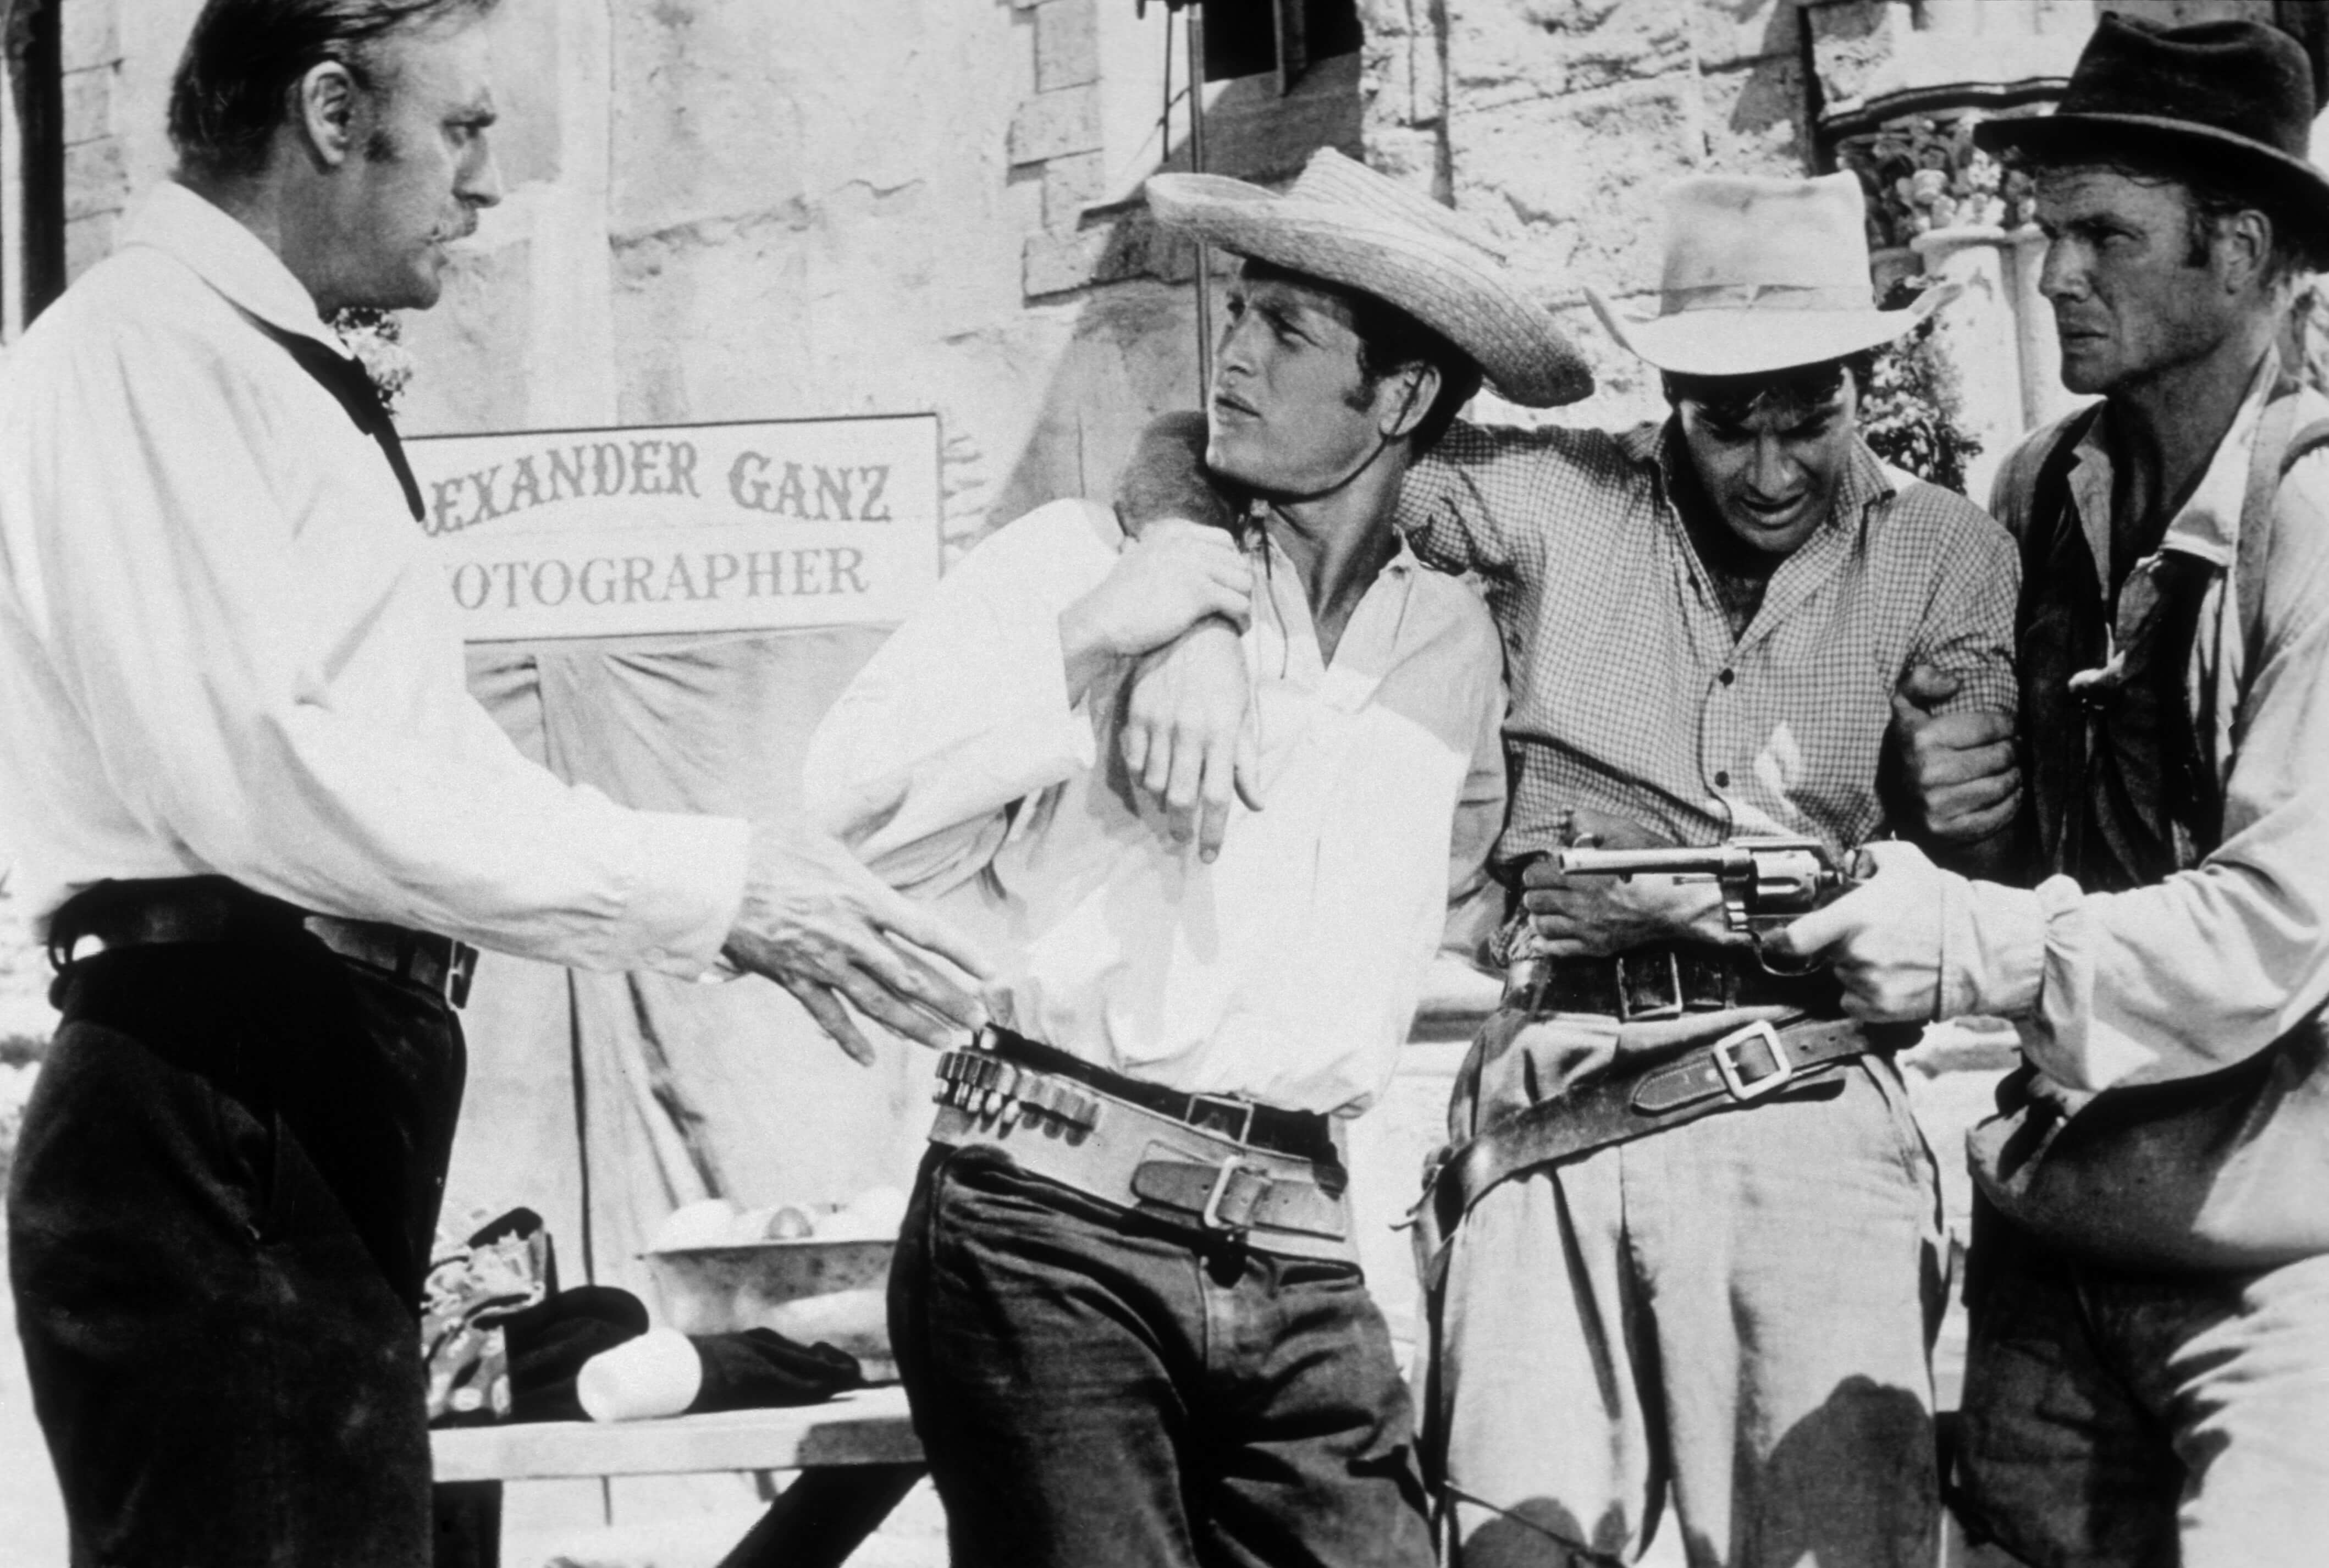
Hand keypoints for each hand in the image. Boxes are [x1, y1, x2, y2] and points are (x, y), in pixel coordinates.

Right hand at [722, 821, 995, 1064]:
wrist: (712, 882)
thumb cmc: (768, 848)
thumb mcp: (823, 819)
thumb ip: (871, 803)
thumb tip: (909, 776)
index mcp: (863, 898)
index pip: (925, 930)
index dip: (961, 952)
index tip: (989, 972)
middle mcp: (850, 937)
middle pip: (910, 976)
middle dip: (947, 1000)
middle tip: (978, 1022)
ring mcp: (822, 963)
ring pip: (877, 1002)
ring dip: (912, 1025)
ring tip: (943, 1042)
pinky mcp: (794, 980)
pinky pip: (827, 1016)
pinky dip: (848, 1038)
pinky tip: (868, 1059)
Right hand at [1059, 521, 1251, 686]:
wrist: (1102, 620)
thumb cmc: (1117, 600)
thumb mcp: (1135, 560)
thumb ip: (1152, 550)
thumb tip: (1149, 547)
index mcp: (1174, 534)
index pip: (1224, 541)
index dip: (1231, 564)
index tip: (1227, 585)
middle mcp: (1187, 545)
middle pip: (1237, 562)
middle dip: (1240, 585)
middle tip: (1234, 607)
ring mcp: (1194, 566)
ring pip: (1243, 582)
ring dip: (1245, 602)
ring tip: (1237, 619)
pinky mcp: (1199, 592)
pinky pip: (1239, 603)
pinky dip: (1243, 618)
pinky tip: (1237, 628)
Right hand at [1119, 617, 1262, 860]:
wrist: (1193, 627)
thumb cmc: (1226, 670)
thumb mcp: (1244, 712)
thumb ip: (1247, 760)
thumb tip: (1257, 803)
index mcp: (1223, 732)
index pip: (1217, 796)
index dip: (1212, 833)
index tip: (1209, 856)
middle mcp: (1190, 731)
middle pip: (1182, 797)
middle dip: (1183, 828)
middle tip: (1184, 841)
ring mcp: (1160, 722)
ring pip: (1155, 782)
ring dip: (1163, 802)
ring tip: (1172, 807)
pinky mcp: (1138, 713)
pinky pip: (1136, 759)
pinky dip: (1144, 775)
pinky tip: (1154, 777)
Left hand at [1518, 812, 1729, 958]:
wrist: (1683, 902)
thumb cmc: (1656, 865)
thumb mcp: (1626, 832)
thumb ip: (1592, 823)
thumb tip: (1568, 823)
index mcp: (1582, 875)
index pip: (1535, 875)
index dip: (1536, 869)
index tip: (1544, 868)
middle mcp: (1579, 905)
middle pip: (1534, 901)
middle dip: (1534, 891)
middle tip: (1543, 887)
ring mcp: (1587, 929)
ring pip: (1541, 925)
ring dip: (1538, 915)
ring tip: (1546, 907)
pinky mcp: (1597, 947)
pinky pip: (1556, 950)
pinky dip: (1546, 941)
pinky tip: (1548, 931)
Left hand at [1765, 839, 1945, 1021]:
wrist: (1982, 948)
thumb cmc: (1942, 902)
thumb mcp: (1904, 861)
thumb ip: (1868, 856)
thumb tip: (1850, 860)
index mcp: (1852, 918)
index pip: (1795, 937)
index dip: (1780, 940)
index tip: (1777, 940)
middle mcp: (1854, 954)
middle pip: (1826, 953)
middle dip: (1841, 944)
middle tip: (1873, 934)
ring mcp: (1867, 985)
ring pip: (1843, 977)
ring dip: (1857, 968)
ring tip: (1892, 955)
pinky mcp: (1881, 1009)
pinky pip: (1856, 1002)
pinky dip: (1866, 993)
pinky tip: (1892, 977)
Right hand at [1885, 663, 2017, 844]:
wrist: (1891, 800)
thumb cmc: (1909, 746)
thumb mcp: (1905, 706)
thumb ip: (1921, 681)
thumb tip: (1955, 682)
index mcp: (1920, 738)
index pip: (1989, 727)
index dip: (2007, 724)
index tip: (2009, 726)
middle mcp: (1926, 773)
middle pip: (2000, 756)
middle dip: (2014, 749)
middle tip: (2014, 748)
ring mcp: (1936, 805)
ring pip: (2002, 785)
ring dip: (2016, 775)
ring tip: (2013, 768)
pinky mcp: (1947, 830)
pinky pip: (1997, 815)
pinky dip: (2011, 803)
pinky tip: (2010, 793)